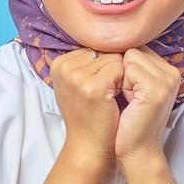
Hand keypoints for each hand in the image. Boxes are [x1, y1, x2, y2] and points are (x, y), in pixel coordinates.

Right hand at [50, 46, 124, 166]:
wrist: (89, 145)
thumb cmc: (89, 114)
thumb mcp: (78, 84)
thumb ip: (85, 63)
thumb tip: (108, 38)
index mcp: (58, 63)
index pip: (95, 47)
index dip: (103, 68)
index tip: (95, 89)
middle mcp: (63, 67)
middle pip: (105, 51)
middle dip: (111, 71)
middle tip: (102, 96)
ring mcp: (77, 77)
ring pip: (115, 58)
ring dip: (119, 78)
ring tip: (107, 98)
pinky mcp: (93, 87)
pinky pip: (121, 69)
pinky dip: (124, 84)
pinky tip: (113, 100)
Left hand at [114, 44, 181, 171]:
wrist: (137, 152)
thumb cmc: (129, 123)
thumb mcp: (132, 90)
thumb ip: (131, 67)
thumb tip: (108, 43)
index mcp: (167, 70)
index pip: (136, 48)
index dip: (123, 67)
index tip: (126, 91)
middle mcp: (172, 72)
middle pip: (132, 50)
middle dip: (121, 71)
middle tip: (127, 97)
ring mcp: (166, 80)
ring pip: (129, 56)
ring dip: (120, 78)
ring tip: (128, 100)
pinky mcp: (157, 89)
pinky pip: (127, 69)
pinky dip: (121, 86)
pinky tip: (128, 103)